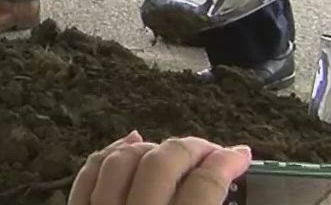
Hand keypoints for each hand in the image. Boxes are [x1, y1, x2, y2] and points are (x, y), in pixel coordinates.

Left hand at [68, 132, 250, 204]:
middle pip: (163, 164)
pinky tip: (131, 143)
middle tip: (212, 150)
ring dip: (152, 148)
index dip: (227, 163)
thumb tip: (222, 181)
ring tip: (174, 150)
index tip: (241, 154)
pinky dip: (111, 153)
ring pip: (123, 161)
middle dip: (191, 148)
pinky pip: (89, 172)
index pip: (205, 186)